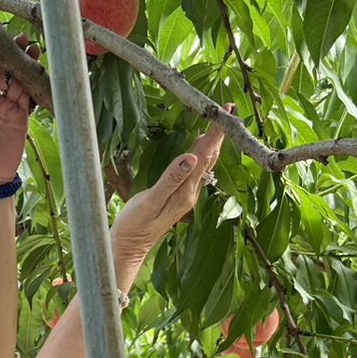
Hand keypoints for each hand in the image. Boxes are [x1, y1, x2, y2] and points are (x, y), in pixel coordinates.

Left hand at [0, 34, 40, 187]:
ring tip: (36, 52)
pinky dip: (35, 86)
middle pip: (7, 74)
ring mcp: (10, 109)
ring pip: (20, 84)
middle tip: (26, 41)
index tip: (6, 43)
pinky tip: (41, 73)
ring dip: (28, 68)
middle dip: (16, 58)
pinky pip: (30, 99)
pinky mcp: (22, 118)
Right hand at [110, 109, 229, 260]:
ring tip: (219, 124)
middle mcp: (191, 192)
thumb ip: (171, 179)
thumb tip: (192, 156)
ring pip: (205, 162)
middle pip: (210, 157)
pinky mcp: (177, 195)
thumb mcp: (150, 201)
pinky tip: (198, 146)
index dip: (215, 132)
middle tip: (228, 109)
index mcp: (186, 191)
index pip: (204, 155)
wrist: (128, 247)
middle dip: (220, 133)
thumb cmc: (135, 227)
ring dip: (212, 142)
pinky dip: (200, 152)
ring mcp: (186, 195)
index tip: (224, 111)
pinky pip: (195, 169)